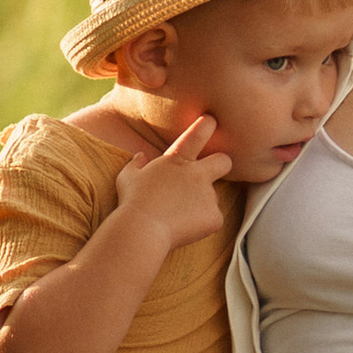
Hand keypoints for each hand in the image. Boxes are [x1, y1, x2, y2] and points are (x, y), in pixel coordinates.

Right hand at [112, 115, 233, 254]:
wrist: (142, 230)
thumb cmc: (132, 202)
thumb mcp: (127, 178)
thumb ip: (136, 164)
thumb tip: (140, 157)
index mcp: (178, 160)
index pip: (199, 134)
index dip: (208, 125)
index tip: (211, 122)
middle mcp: (198, 174)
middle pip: (224, 161)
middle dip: (221, 164)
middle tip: (212, 173)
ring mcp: (208, 195)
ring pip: (212, 197)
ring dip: (201, 203)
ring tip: (179, 215)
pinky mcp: (214, 216)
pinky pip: (213, 218)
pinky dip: (203, 223)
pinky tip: (185, 228)